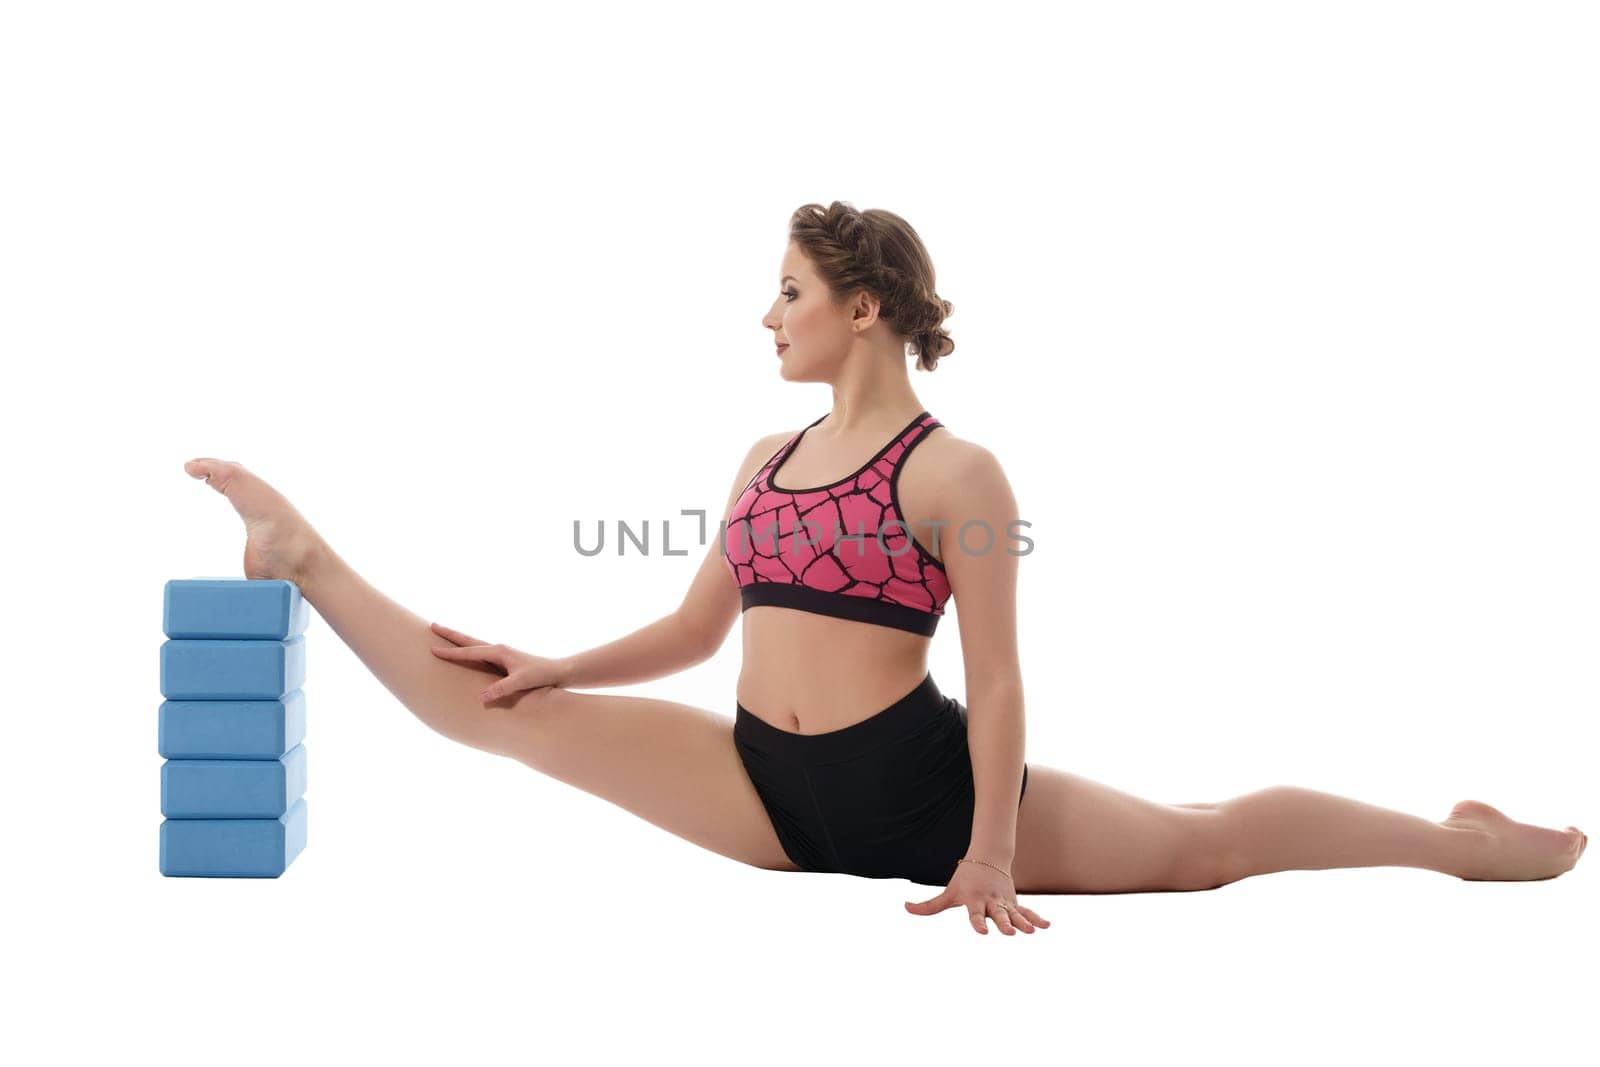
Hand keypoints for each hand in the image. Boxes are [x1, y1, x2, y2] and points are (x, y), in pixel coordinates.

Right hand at [428, 622, 567, 703]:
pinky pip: (480, 652)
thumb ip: (502, 689)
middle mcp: (498, 649)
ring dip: (458, 640)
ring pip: (474, 644)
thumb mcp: (521, 682)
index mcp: (499, 652)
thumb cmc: (541, 675)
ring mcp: (501, 653)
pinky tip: (466, 652)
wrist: (557, 671)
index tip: (433, 649)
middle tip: (432, 625)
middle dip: (450, 634)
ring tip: (443, 635)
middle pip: (469, 640)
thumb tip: (481, 697)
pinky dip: (469, 649)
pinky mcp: (504, 659)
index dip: (451, 652)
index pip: (469, 652)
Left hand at [904, 858, 1050, 934]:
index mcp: (974, 901)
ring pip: (1015, 914)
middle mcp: (991, 902)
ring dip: (1023, 923)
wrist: (987, 860)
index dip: (978, 923)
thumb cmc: (964, 880)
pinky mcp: (1013, 903)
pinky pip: (1027, 911)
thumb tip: (904, 907)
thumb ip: (928, 905)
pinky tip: (1047, 926)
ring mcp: (1004, 902)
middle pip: (998, 915)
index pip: (975, 915)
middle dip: (1004, 924)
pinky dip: (1037, 917)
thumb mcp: (947, 893)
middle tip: (1009, 934)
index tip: (983, 933)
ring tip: (1032, 932)